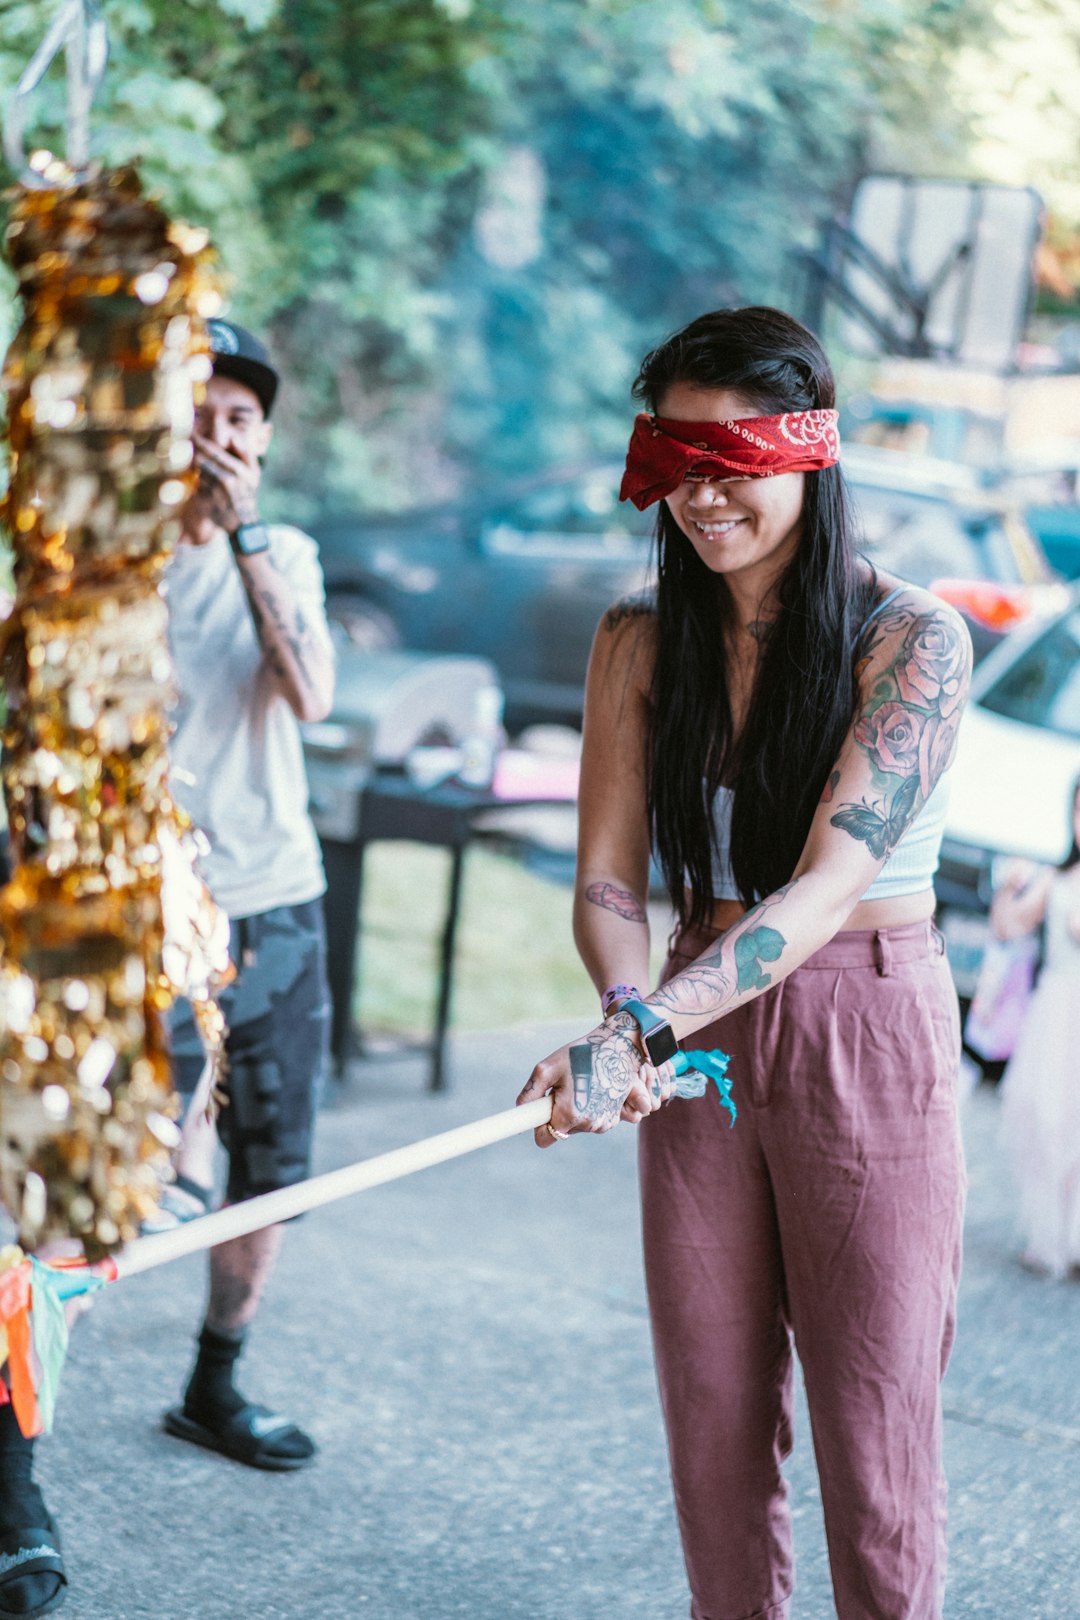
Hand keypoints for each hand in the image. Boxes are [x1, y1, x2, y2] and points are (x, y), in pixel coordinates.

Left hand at [190, 431, 261, 536]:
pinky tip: (201, 482)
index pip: (212, 450)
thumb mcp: (254, 472)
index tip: (191, 433)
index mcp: (236, 470)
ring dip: (194, 467)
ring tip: (196, 465)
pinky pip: (194, 484)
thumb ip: (245, 452)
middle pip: (200, 459)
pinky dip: (195, 481)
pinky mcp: (204, 501)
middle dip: (193, 452)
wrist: (243, 522)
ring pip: (196, 471)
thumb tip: (232, 437)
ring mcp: (213, 491)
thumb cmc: (247, 493)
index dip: (199, 440)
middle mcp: (224, 480)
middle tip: (186, 445)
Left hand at [516, 1013, 677, 1147]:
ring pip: (577, 1127)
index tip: (542, 1108)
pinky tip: (594, 1090)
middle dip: (559, 1114)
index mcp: (570, 1114)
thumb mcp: (549, 1067)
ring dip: (575, 1112)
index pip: (545, 1139)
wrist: (617, 1046)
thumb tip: (521, 1109)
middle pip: (561, 1131)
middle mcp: (589, 1123)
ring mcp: (604, 1122)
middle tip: (566, 1087)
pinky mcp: (614, 1118)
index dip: (539, 1126)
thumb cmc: (580, 1054)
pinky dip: (590, 1110)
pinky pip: (592, 1123)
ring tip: (582, 1086)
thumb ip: (532, 1091)